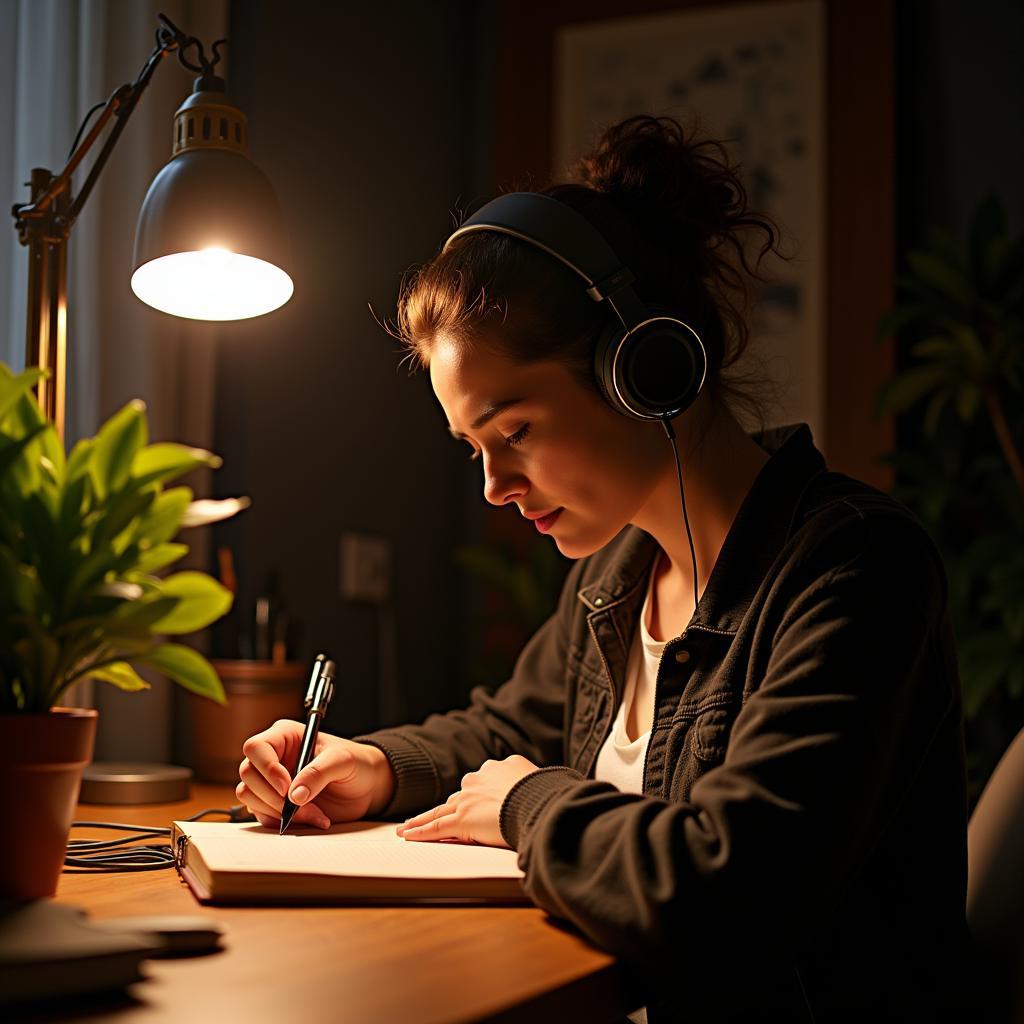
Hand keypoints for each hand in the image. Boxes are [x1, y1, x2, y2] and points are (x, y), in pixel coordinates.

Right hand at [237, 720, 395, 829]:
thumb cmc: (356, 763)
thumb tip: (294, 795)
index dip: (267, 768)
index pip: (256, 747)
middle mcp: (273, 757)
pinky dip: (282, 822)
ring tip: (313, 813)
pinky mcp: (274, 803)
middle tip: (302, 804)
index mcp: (285, 736)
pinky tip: (311, 819)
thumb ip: (319, 772)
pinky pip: (261, 815)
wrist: (365, 787)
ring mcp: (270, 781)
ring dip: (279, 811)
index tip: (287, 788)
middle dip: (273, 795)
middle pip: (248, 774)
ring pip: (250, 796)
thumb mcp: (343, 761)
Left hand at [396, 755, 538, 847]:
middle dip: (452, 807)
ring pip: (440, 811)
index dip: (479, 794)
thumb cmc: (548, 794)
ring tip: (408, 828)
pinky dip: (420, 832)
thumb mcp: (545, 783)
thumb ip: (539, 787)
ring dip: (422, 819)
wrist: (538, 800)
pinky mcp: (462, 820)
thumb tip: (554, 792)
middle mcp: (480, 779)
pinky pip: (435, 827)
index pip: (483, 783)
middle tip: (443, 817)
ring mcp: (468, 799)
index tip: (478, 801)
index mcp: (501, 768)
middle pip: (460, 795)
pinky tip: (406, 835)